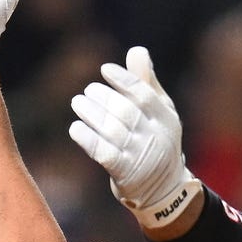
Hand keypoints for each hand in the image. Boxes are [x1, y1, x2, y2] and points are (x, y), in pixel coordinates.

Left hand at [69, 47, 201, 227]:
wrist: (163, 190)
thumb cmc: (157, 141)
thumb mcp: (160, 112)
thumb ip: (146, 83)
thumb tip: (137, 51)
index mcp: (166, 118)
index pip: (144, 95)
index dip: (123, 80)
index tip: (105, 70)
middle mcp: (155, 137)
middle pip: (126, 112)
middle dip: (103, 97)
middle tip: (88, 91)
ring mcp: (141, 157)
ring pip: (112, 131)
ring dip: (91, 114)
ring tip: (78, 102)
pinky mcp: (125, 174)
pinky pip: (103, 153)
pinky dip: (87, 138)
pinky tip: (76, 127)